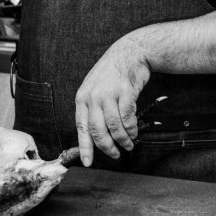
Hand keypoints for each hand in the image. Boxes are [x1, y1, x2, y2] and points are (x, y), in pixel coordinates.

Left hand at [74, 36, 150, 165]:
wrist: (130, 52)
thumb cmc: (112, 72)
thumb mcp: (94, 87)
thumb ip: (92, 108)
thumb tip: (95, 134)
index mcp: (82, 97)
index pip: (81, 127)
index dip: (85, 147)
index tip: (88, 162)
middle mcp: (94, 97)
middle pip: (97, 130)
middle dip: (107, 147)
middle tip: (115, 155)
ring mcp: (109, 94)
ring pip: (114, 126)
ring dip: (122, 139)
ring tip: (128, 145)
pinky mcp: (126, 92)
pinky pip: (127, 117)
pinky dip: (131, 128)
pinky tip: (134, 132)